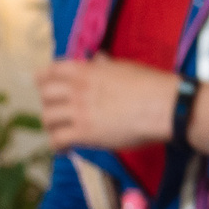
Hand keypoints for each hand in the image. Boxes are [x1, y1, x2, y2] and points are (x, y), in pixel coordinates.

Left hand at [36, 57, 181, 153]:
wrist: (164, 106)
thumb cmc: (150, 85)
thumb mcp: (123, 67)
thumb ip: (104, 65)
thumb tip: (97, 59)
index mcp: (86, 70)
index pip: (51, 71)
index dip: (45, 80)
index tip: (47, 88)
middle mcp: (78, 89)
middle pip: (44, 94)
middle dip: (47, 104)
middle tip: (56, 112)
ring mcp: (79, 111)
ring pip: (47, 117)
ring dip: (51, 126)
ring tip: (59, 133)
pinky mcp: (85, 132)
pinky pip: (58, 139)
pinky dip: (57, 146)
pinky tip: (65, 150)